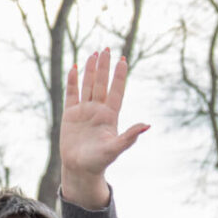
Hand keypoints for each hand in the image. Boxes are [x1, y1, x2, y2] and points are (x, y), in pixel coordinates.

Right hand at [59, 48, 149, 208]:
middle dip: (105, 67)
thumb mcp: (115, 149)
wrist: (80, 169)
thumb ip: (130, 136)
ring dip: (91, 70)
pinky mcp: (70, 114)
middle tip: (108, 49)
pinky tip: (76, 68)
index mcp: (110, 116)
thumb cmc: (99, 161)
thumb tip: (147, 125)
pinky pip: (72, 94)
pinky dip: (73, 81)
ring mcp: (84, 111)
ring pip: (88, 85)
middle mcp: (98, 110)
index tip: (123, 60)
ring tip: (95, 53)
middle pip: (102, 84)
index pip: (116, 91)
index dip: (119, 77)